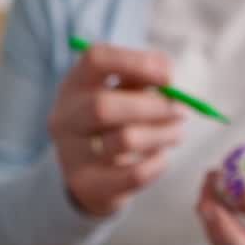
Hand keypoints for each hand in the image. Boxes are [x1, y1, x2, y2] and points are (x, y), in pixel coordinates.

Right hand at [48, 43, 183, 216]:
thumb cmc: (112, 122)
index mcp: (73, 85)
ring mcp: (71, 154)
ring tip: (176, 132)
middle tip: (180, 110)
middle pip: (102, 106)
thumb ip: (142, 78)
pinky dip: (157, 164)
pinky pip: (133, 175)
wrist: (88, 174)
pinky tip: (160, 158)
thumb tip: (167, 77)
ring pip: (124, 140)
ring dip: (162, 134)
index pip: (95, 59)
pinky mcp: (87, 184)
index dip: (135, 62)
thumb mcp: (119, 92)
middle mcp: (64, 118)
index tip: (167, 76)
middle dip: (151, 106)